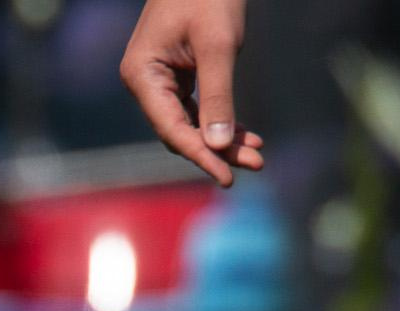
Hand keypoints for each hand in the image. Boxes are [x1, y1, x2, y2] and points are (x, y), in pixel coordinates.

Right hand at [119, 0, 264, 186]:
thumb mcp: (218, 45)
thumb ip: (218, 96)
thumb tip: (218, 146)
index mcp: (143, 75)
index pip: (172, 128)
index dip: (201, 155)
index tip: (228, 176)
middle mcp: (144, 82)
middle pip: (181, 131)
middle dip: (218, 149)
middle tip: (256, 163)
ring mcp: (158, 80)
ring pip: (191, 124)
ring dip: (222, 139)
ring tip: (257, 152)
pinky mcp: (175, 75)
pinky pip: (195, 109)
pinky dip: (220, 121)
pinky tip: (245, 134)